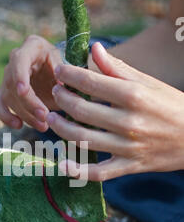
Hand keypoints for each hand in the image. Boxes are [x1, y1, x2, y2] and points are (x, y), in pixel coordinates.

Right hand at [0, 35, 60, 131]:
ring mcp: (8, 76)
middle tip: (45, 117)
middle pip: (13, 84)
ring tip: (43, 125)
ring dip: (25, 114)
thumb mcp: (67, 65)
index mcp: (32, 46)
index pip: (19, 60)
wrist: (56, 71)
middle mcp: (15, 59)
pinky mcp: (4, 92)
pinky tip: (18, 125)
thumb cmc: (63, 66)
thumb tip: (61, 87)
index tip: (23, 92)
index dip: (19, 76)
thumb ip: (65, 75)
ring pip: (9, 98)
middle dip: (29, 103)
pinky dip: (5, 117)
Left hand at [46, 42, 183, 180]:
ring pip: (83, 139)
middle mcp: (129, 121)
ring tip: (51, 118)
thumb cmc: (171, 105)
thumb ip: (118, 68)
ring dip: (61, 129)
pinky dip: (78, 171)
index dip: (69, 75)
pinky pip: (99, 173)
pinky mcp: (130, 166)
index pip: (91, 82)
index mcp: (134, 95)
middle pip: (82, 110)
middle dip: (61, 99)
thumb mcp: (149, 83)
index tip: (59, 71)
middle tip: (55, 93)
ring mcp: (129, 146)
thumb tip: (94, 48)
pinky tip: (61, 164)